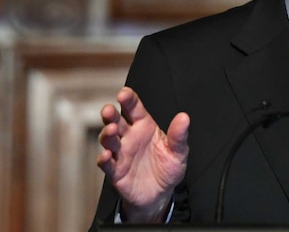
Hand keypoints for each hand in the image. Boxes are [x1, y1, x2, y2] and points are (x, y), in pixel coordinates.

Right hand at [97, 87, 189, 221]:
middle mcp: (129, 137)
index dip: (128, 100)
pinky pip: (107, 164)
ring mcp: (121, 153)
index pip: (134, 109)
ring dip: (106, 134)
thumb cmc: (168, 168)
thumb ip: (179, 135)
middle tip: (108, 110)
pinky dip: (104, 159)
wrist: (161, 194)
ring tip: (111, 130)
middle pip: (116, 121)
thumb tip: (184, 117)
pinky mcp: (116, 171)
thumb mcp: (178, 152)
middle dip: (110, 114)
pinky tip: (107, 155)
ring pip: (108, 140)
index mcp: (144, 126)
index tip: (124, 93)